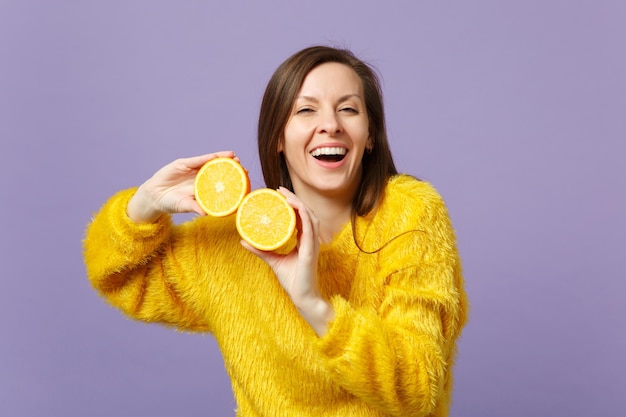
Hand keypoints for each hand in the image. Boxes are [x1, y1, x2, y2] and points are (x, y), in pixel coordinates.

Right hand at [127, 151, 237, 222]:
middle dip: (232, 167)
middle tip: (243, 166)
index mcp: (204, 187)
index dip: (233, 179)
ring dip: (222, 158)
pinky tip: (215, 156)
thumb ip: (194, 208)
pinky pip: (196, 160)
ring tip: (234, 156)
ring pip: (210, 162)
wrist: (153, 196)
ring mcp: (192, 169)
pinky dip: (205, 158)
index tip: (245, 179)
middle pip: (219, 169)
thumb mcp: (184, 206)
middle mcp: (200, 176)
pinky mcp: (182, 164)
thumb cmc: (171, 203)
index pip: (221, 181)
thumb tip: (207, 214)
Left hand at [242, 187, 333, 335]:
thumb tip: (243, 241)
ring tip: (285, 196)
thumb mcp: (273, 261)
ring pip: (310, 217)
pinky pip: (310, 229)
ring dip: (299, 203)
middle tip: (279, 189)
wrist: (303, 298)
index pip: (301, 216)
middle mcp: (311, 240)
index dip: (292, 203)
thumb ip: (261, 250)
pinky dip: (304, 216)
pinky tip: (295, 208)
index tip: (279, 193)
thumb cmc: (293, 280)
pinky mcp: (311, 251)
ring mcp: (313, 244)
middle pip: (306, 212)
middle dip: (294, 198)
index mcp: (305, 240)